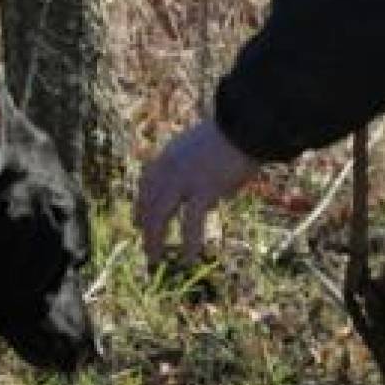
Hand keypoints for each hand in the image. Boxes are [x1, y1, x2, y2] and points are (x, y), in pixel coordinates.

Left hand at [135, 117, 259, 264]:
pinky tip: (189, 258)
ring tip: (154, 258)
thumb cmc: (237, 136)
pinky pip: (191, 222)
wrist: (247, 125)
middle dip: (145, 227)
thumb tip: (212, 199)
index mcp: (170, 155)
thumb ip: (201, 172)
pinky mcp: (203, 190)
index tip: (137, 221)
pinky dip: (189, 242)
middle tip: (145, 247)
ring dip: (155, 239)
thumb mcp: (208, 151)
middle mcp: (171, 167)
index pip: (146, 183)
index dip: (141, 204)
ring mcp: (185, 179)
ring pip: (160, 214)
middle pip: (149, 202)